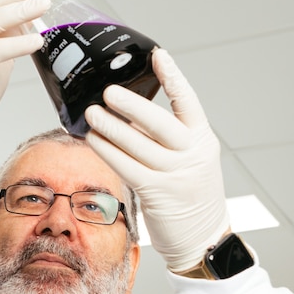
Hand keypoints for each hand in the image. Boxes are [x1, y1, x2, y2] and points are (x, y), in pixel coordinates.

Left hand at [84, 49, 229, 272]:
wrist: (202, 237)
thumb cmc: (190, 194)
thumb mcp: (190, 160)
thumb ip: (169, 138)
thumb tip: (131, 113)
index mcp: (203, 140)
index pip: (189, 102)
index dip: (173, 78)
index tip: (158, 55)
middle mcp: (193, 154)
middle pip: (159, 123)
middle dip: (132, 105)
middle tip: (108, 92)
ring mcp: (176, 175)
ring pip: (139, 145)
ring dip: (111, 128)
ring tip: (91, 114)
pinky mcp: (158, 193)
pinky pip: (127, 166)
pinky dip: (108, 151)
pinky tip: (94, 140)